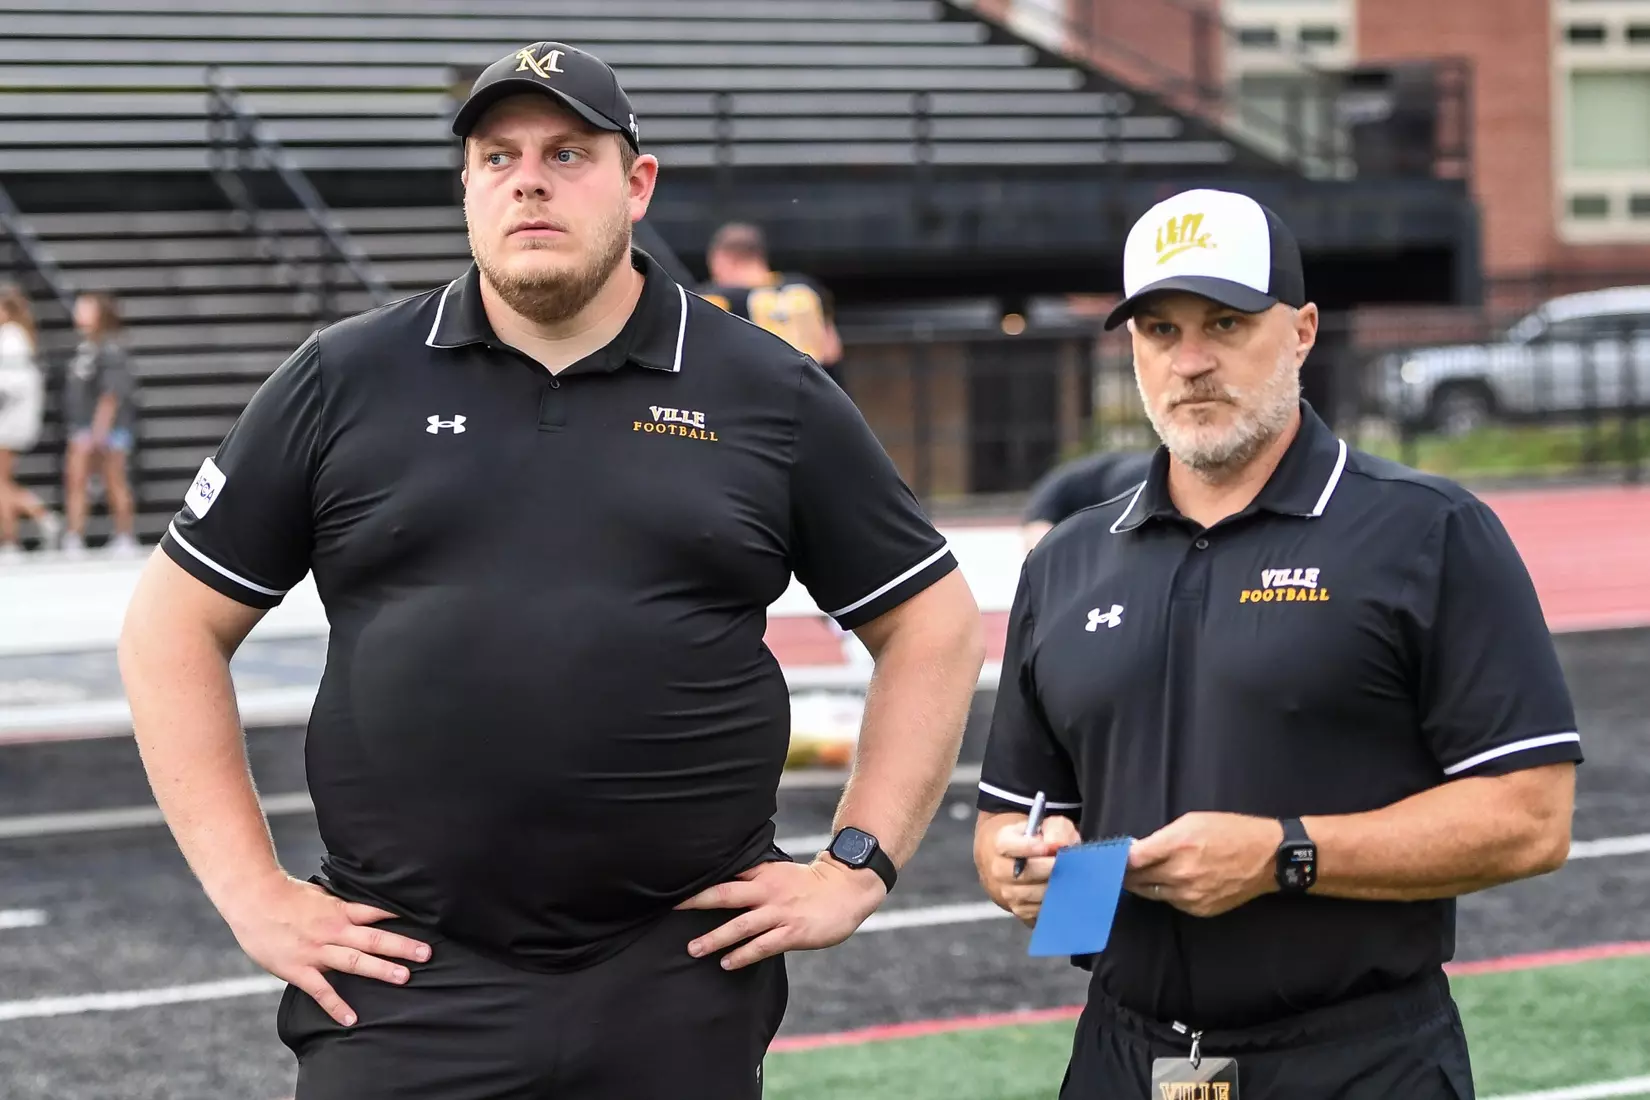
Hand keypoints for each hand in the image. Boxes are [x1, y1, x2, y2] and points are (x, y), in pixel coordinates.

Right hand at [221, 875, 431, 1026]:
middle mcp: (333, 930)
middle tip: (426, 954)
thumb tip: (365, 908)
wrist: (254, 901)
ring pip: (354, 962)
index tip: (426, 923)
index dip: (401, 918)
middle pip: (373, 939)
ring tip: (404, 978)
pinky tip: (351, 1019)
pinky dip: (336, 1005)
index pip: (377, 912)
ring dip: (380, 969)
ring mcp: (317, 951)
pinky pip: (321, 990)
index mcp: (340, 910)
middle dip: (401, 947)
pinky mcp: (299, 969)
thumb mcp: (321, 895)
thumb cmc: (287, 896)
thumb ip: (342, 905)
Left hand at [675, 857, 887, 970]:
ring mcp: (780, 913)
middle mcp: (768, 892)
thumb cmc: (810, 883)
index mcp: (763, 874)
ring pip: (741, 925)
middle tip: (674, 910)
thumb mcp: (780, 872)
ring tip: (693, 948)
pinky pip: (762, 946)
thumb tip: (725, 884)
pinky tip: (727, 963)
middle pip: (726, 895)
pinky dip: (742, 954)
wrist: (846, 889)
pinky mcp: (792, 932)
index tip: (676, 888)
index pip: (726, 876)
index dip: (701, 883)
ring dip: (715, 938)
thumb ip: (755, 878)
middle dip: (698, 903)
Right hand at [982, 815, 1080, 925]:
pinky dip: (1052, 901)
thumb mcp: (1048, 826)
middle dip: (1047, 870)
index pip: (1008, 845)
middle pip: (1021, 874)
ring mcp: (1006, 892)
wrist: (1021, 861)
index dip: (1030, 847)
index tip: (1051, 848)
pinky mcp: (1018, 910)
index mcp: (1001, 842)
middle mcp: (998, 869)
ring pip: (1031, 894)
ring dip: (1051, 886)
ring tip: (1066, 877)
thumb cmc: (1038, 840)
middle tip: (1065, 864)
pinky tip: (1060, 890)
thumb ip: (1055, 830)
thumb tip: (1058, 845)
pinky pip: (1037, 910)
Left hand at [1124, 812, 1281, 916]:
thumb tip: (1138, 850)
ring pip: (1151, 893)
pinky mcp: (1200, 909)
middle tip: (1119, 868)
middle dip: (1126, 873)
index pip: (1133, 859)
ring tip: (1137, 876)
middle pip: (1137, 879)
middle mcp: (1180, 873)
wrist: (1268, 858)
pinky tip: (1167, 884)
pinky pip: (1172, 903)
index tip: (1112, 856)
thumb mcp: (1193, 821)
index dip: (1119, 858)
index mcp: (1177, 845)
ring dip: (1143, 884)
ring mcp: (1190, 895)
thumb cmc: (1231, 831)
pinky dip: (1166, 893)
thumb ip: (1162, 837)